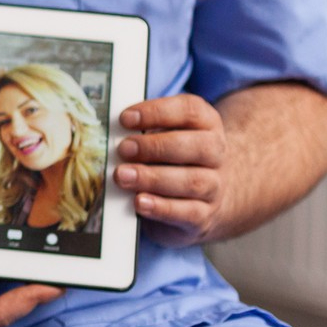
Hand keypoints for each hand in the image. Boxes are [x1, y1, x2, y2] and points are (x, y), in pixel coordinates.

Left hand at [115, 93, 228, 245]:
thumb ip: (144, 130)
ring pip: (192, 181)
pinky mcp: (205, 215)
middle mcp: (216, 153)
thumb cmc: (177, 157)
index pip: (189, 111)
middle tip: (124, 149)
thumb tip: (110, 131)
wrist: (212, 195)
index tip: (125, 118)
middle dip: (155, 147)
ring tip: (122, 176)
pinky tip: (140, 202)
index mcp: (206, 124)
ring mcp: (215, 185)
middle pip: (197, 146)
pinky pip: (189, 212)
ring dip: (153, 178)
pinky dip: (162, 208)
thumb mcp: (166, 134)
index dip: (157, 112)